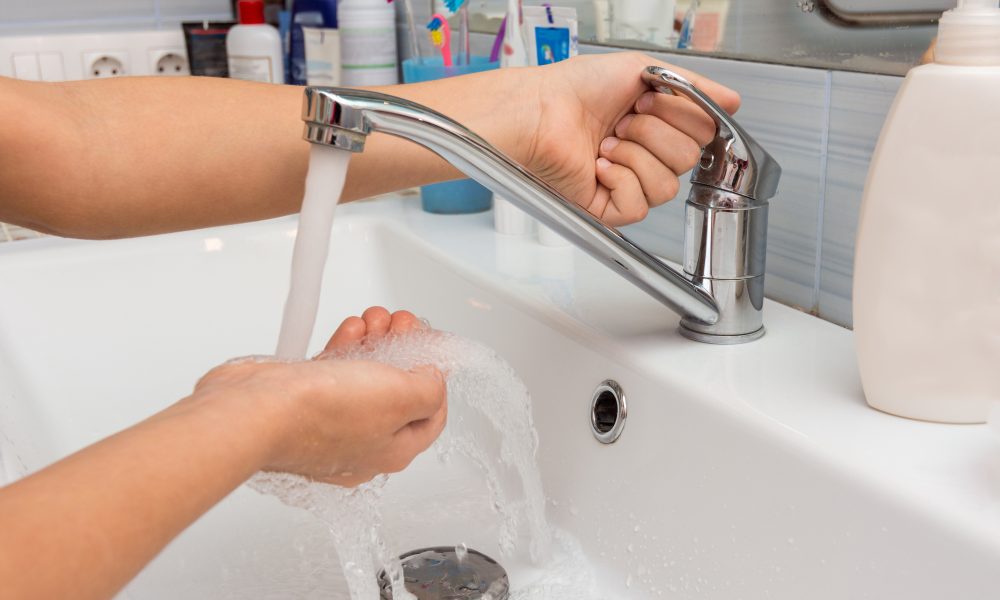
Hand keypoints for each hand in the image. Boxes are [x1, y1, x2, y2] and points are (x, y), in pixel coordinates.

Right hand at [193, 307, 444, 486]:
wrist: (255, 409)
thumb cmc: (320, 413)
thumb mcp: (400, 396)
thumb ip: (428, 388)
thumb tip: (432, 379)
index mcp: (390, 452)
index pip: (431, 418)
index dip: (438, 380)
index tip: (432, 350)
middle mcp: (361, 443)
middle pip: (397, 393)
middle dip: (404, 350)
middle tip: (403, 323)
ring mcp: (330, 424)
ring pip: (365, 378)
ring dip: (376, 342)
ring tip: (376, 318)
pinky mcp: (303, 403)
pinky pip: (335, 372)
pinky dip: (347, 347)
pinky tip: (352, 328)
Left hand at [514, 52, 740, 225]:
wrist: (539, 111)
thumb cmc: (575, 88)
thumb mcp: (643, 70)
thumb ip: (694, 87)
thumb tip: (732, 100)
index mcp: (657, 124)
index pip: (703, 133)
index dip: (679, 116)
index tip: (647, 99)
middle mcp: (645, 155)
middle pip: (688, 159)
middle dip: (654, 133)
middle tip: (622, 121)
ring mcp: (627, 184)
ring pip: (667, 186)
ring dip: (635, 156)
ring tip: (606, 143)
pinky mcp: (608, 208)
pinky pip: (639, 206)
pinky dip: (620, 181)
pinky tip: (599, 166)